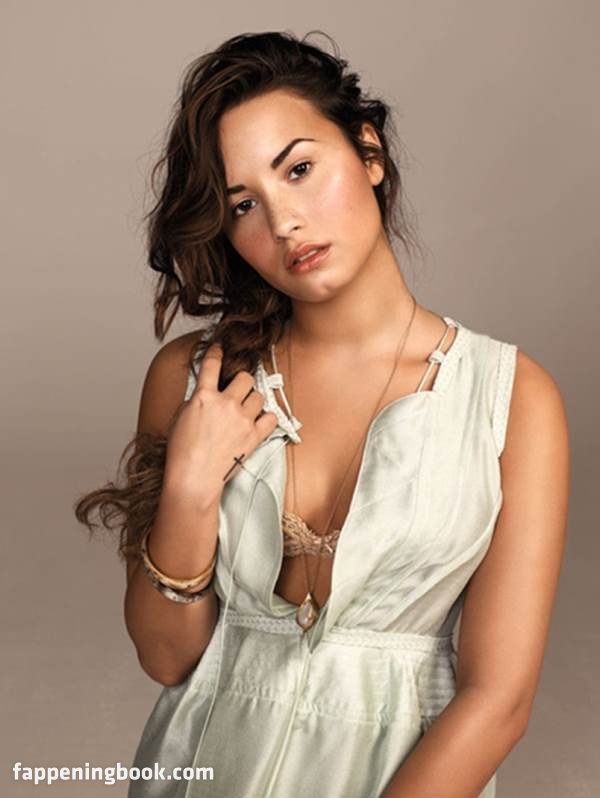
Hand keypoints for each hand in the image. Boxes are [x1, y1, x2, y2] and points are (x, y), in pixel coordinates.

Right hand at [163, 342, 277, 506]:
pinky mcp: (254, 436)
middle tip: (236, 391)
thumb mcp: (180, 417)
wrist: (194, 478)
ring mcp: (242, 419)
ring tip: (245, 410)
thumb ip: (196, 400)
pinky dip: (266, 418)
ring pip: (259, 396)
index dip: (216, 352)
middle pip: (245, 377)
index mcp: (203, 396)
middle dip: (241, 382)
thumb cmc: (182, 452)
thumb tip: (206, 391)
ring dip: (253, 400)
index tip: (219, 348)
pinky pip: (271, 417)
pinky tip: (258, 422)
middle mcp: (225, 403)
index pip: (211, 363)